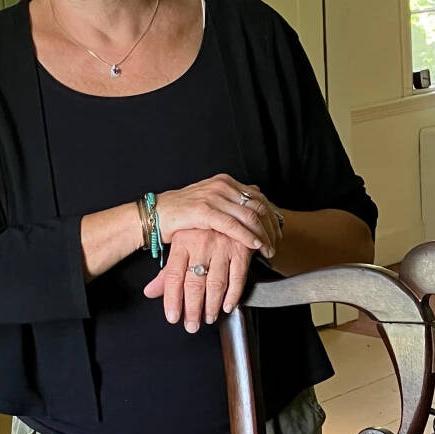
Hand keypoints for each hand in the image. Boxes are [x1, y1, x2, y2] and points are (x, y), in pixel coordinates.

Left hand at [143, 228, 255, 331]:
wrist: (227, 208)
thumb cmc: (199, 230)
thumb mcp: (180, 246)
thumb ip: (167, 273)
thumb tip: (150, 292)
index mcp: (182, 243)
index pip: (173, 276)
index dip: (172, 299)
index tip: (173, 318)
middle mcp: (201, 244)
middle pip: (194, 283)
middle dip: (192, 308)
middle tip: (192, 325)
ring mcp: (222, 246)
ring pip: (216, 282)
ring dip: (212, 305)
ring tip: (208, 318)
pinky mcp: (241, 249)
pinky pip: (238, 277)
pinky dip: (233, 294)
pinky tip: (227, 306)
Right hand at [155, 176, 282, 256]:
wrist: (156, 214)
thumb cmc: (182, 212)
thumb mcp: (211, 200)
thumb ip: (232, 198)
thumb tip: (256, 192)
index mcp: (225, 183)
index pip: (259, 198)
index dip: (272, 217)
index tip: (277, 233)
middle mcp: (222, 186)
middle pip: (258, 206)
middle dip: (271, 228)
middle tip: (275, 245)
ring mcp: (213, 197)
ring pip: (249, 216)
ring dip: (263, 235)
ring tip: (268, 250)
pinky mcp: (204, 211)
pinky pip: (233, 225)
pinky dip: (247, 236)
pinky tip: (255, 246)